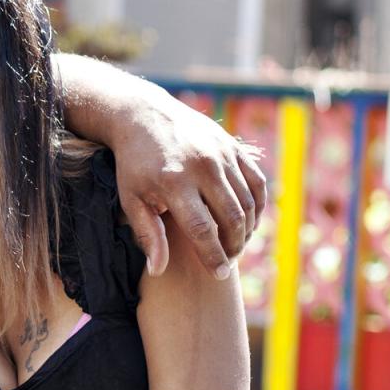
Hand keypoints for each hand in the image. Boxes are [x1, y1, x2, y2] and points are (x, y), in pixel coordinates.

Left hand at [110, 90, 265, 278]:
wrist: (143, 115)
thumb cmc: (134, 164)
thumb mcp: (132, 198)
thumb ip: (148, 234)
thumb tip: (158, 271)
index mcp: (174, 182)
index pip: (203, 230)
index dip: (214, 256)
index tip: (218, 274)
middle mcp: (202, 167)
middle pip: (231, 218)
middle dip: (233, 246)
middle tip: (228, 260)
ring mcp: (221, 154)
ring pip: (248, 202)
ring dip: (247, 229)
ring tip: (236, 244)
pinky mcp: (233, 146)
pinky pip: (256, 182)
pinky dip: (257, 205)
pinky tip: (248, 220)